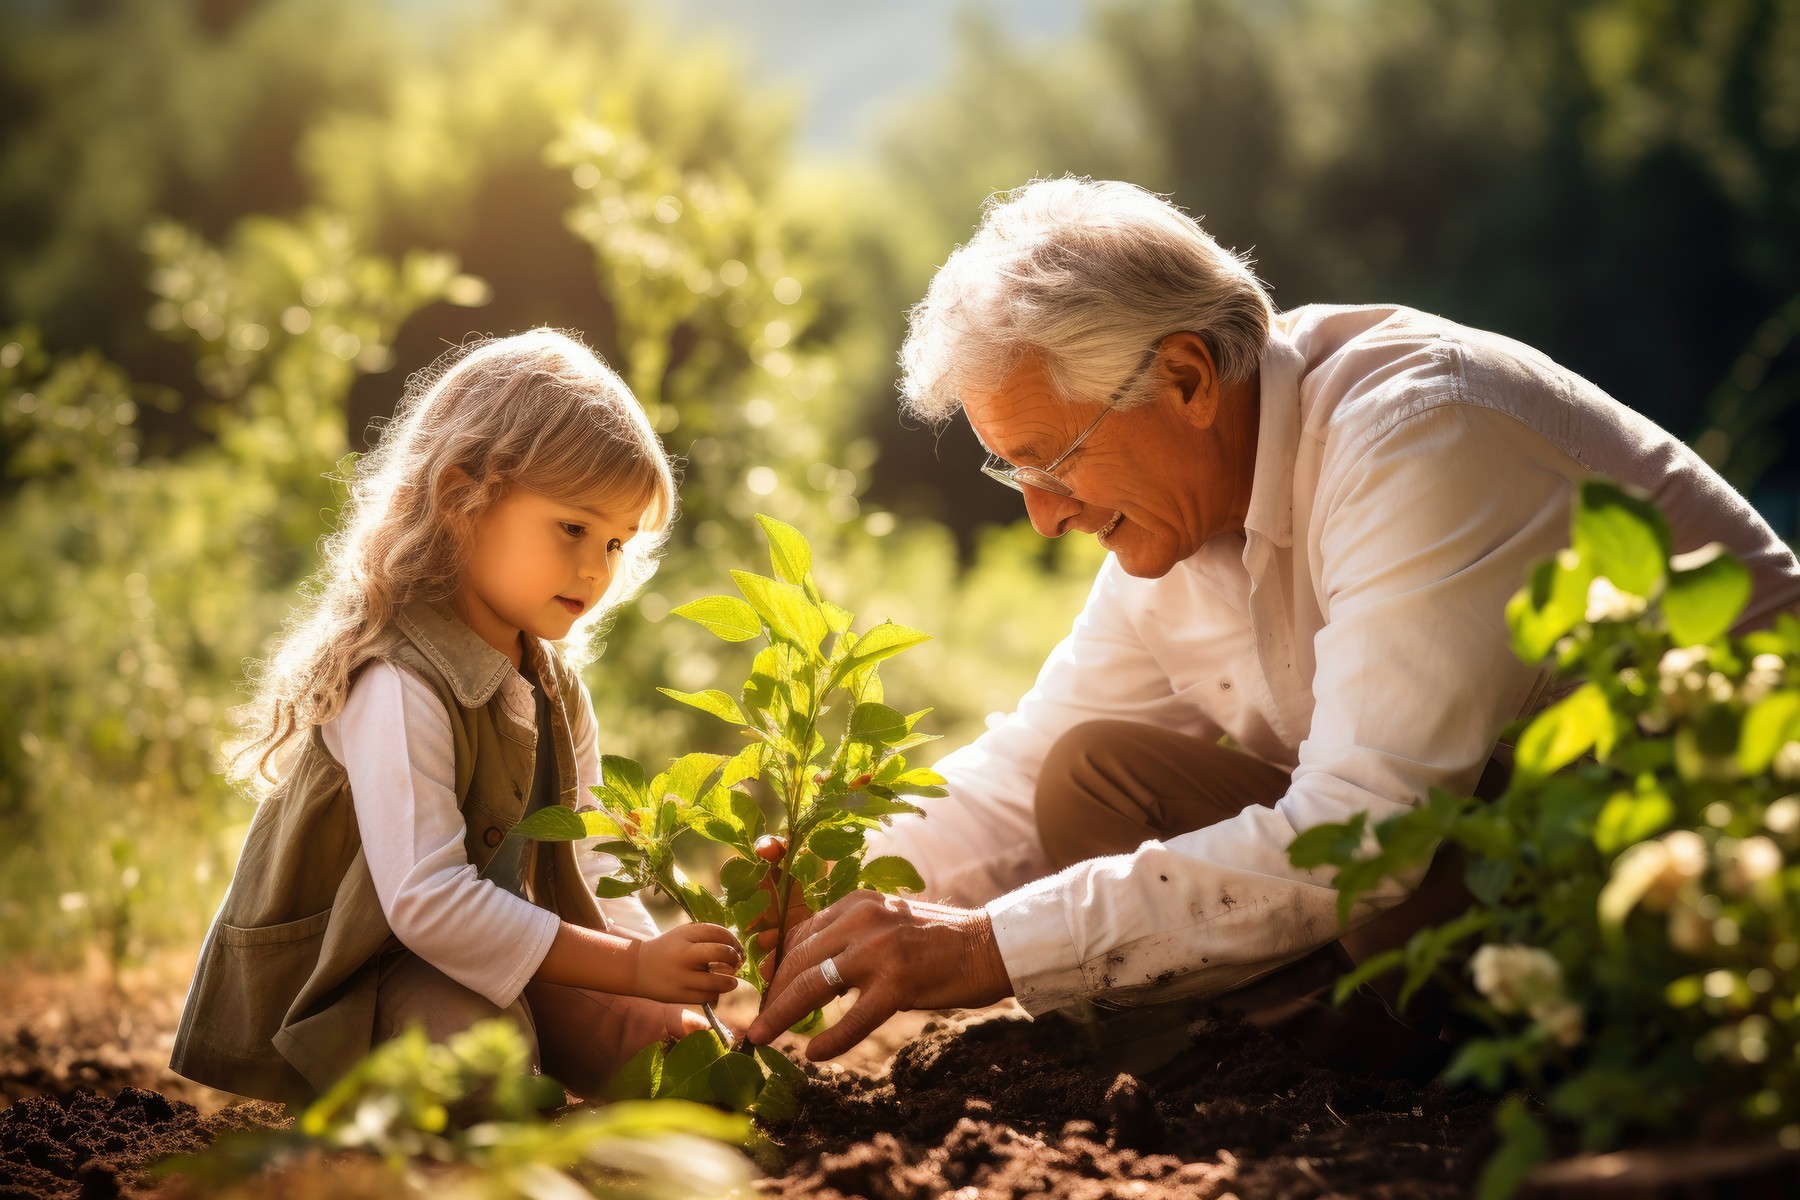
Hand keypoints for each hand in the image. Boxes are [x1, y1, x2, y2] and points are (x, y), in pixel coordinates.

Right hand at [630, 923, 743, 1003]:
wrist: (637, 968)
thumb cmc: (668, 949)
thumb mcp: (684, 935)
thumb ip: (707, 937)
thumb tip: (736, 949)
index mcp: (686, 934)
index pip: (719, 932)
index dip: (734, 941)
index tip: (737, 949)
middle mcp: (684, 954)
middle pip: (721, 953)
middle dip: (734, 958)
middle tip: (736, 963)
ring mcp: (682, 976)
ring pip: (717, 981)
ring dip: (729, 982)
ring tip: (731, 981)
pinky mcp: (679, 995)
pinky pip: (706, 997)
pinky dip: (715, 994)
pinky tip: (713, 990)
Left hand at [745, 890, 1011, 1059]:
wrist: (991, 946)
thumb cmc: (938, 944)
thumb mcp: (887, 927)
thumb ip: (850, 943)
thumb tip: (811, 978)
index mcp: (857, 904)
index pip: (799, 935)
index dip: (776, 968)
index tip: (764, 994)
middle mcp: (862, 919)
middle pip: (798, 961)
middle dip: (772, 995)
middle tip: (757, 1025)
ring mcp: (879, 949)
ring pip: (812, 985)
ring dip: (781, 1015)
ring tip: (761, 1038)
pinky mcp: (898, 981)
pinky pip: (854, 1018)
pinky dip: (831, 1039)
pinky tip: (814, 1053)